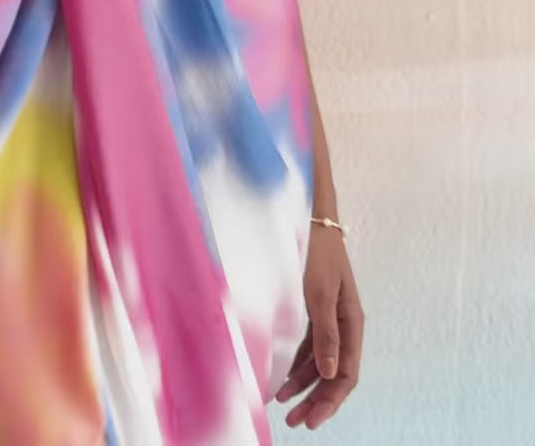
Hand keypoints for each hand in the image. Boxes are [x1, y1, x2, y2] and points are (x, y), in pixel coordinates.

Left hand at [275, 223, 363, 430]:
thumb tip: (332, 375)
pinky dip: (299, 364)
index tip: (311, 420)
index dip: (330, 400)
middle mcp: (345, 323)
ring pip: (321, 362)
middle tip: (296, 422)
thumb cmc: (316, 252)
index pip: (347, 373)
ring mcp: (330, 317)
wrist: (309, 216)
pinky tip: (285, 378)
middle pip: (335, 373)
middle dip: (317, 399)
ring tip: (285, 405)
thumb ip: (325, 333)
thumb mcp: (320, 293)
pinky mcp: (316, 309)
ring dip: (305, 385)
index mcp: (352, 322)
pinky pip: (311, 346)